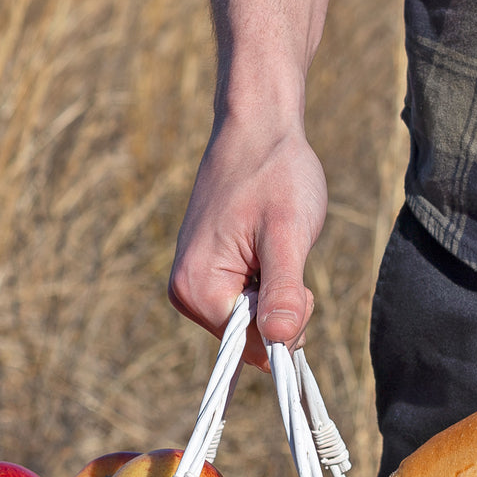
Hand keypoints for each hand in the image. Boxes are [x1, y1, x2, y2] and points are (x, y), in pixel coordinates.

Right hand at [168, 115, 325, 367]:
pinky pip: (248, 306)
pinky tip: (265, 249)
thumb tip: (278, 345)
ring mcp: (194, 287)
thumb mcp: (288, 236)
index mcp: (196, 290)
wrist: (257, 129)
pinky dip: (268, 285)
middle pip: (250, 341)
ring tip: (273, 247)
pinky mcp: (207, 277)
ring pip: (253, 325)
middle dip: (281, 310)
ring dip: (276, 296)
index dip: (284, 323)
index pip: (251, 348)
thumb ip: (283, 291)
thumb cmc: (276, 174)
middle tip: (285, 256)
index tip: (291, 274)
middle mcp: (186, 295)